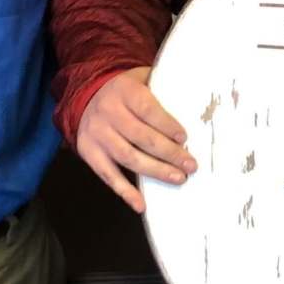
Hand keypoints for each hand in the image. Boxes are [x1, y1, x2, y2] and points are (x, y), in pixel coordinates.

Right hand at [73, 67, 196, 212]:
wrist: (87, 96)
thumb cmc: (127, 91)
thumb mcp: (142, 79)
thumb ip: (163, 87)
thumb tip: (196, 104)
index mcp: (125, 92)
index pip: (147, 109)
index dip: (166, 125)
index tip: (185, 138)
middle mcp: (108, 112)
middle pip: (140, 136)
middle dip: (168, 153)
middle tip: (190, 165)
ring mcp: (97, 134)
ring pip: (127, 156)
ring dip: (154, 171)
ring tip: (178, 178)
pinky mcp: (88, 152)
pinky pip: (107, 175)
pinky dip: (124, 192)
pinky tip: (141, 204)